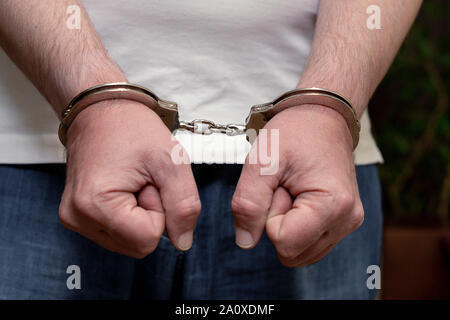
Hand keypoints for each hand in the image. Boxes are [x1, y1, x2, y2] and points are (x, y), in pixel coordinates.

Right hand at [59, 99, 200, 257]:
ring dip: (140, 214)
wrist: (102, 109)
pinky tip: (125, 187)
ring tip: (133, 181)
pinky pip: (118, 232)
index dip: (160, 210)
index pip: (148, 239)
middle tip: (142, 180)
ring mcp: (75, 218)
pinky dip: (129, 214)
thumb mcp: (171, 161)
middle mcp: (78, 217)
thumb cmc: (131, 127)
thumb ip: (184, 205)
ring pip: (129, 241)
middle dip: (150, 213)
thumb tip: (183, 242)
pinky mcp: (78, 216)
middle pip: (138, 244)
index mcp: (95, 204)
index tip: (149, 181)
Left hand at [232, 104, 363, 266]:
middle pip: (292, 252)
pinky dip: (297, 225)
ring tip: (292, 189)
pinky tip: (300, 196)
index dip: (269, 215)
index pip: (283, 242)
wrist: (322, 116)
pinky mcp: (344, 222)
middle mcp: (347, 220)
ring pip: (299, 252)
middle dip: (277, 221)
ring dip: (286, 224)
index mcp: (332, 205)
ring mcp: (348, 223)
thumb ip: (247, 204)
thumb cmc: (294, 132)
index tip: (279, 185)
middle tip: (284, 186)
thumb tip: (245, 242)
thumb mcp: (261, 161)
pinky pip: (308, 243)